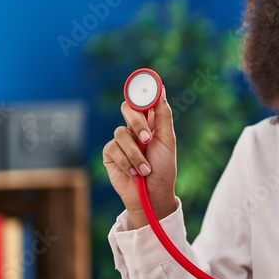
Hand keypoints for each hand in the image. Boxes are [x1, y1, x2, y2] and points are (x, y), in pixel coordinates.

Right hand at [102, 86, 177, 227]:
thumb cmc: (163, 169)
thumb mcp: (167, 141)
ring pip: (121, 133)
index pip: (143, 100)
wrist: (152, 195)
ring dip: (136, 154)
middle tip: (147, 138)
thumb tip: (161, 90)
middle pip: (128, 109)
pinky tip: (134, 173)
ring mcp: (121, 141)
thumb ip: (163, 116)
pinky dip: (127, 162)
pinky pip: (113, 148)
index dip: (142, 90)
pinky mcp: (110, 153)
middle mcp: (134, 128)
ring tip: (146, 169)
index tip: (146, 83)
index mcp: (151, 122)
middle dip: (137, 123)